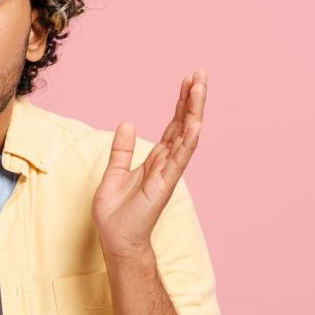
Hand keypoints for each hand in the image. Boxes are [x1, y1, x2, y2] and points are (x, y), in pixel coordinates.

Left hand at [92, 70, 206, 259]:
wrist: (116, 240)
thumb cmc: (116, 213)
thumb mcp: (114, 173)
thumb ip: (122, 149)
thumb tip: (127, 123)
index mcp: (156, 160)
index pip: (172, 126)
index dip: (180, 103)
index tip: (188, 80)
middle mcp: (166, 163)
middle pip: (183, 125)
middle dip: (192, 99)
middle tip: (201, 74)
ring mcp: (168, 173)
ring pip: (185, 136)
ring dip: (193, 112)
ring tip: (200, 88)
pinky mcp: (165, 184)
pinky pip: (179, 160)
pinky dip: (188, 141)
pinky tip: (196, 124)